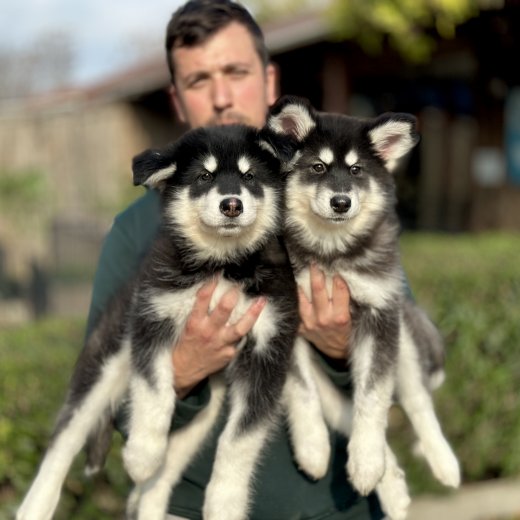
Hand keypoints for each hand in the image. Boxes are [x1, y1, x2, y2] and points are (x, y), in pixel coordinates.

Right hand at [172, 277, 265, 397]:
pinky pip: (240, 340)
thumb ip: (200, 311)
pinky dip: (247, 330)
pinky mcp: (229, 354)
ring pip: (240, 327)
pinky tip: (257, 321)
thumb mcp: (187, 325)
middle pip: (224, 310)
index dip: (211, 284)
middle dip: (233, 295)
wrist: (184, 371)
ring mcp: (221, 344)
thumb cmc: (185, 343)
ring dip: (252, 313)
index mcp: (195, 323)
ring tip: (262, 301)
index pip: (202, 299)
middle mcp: (208, 332)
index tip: (219, 273)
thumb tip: (213, 289)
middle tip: (241, 284)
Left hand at [298, 264, 351, 358]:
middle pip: (318, 290)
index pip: (339, 290)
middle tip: (315, 262)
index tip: (336, 269)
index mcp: (341, 317)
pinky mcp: (301, 328)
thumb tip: (341, 277)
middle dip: (317, 274)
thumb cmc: (349, 332)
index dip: (337, 277)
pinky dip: (295, 298)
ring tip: (300, 270)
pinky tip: (294, 287)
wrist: (337, 352)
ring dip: (301, 283)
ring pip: (302, 298)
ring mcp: (310, 324)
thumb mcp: (354, 318)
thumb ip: (347, 300)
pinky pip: (295, 310)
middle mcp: (324, 320)